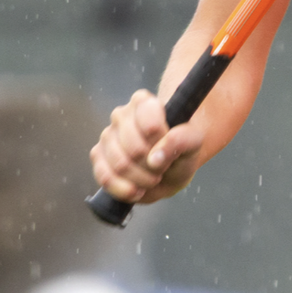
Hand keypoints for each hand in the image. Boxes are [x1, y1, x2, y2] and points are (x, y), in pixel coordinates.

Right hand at [89, 89, 204, 206]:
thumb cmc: (180, 151)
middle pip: (135, 148)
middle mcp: (121, 114)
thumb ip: (182, 141)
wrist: (168, 169)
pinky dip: (124, 189)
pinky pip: (105, 177)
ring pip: (120, 165)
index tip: (171, 149)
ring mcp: (106, 135)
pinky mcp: (97, 156)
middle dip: (153, 167)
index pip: (150, 122)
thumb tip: (155, 158)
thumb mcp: (194, 143)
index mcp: (144, 102)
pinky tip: (137, 190)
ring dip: (142, 180)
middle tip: (163, 168)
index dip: (162, 141)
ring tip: (153, 178)